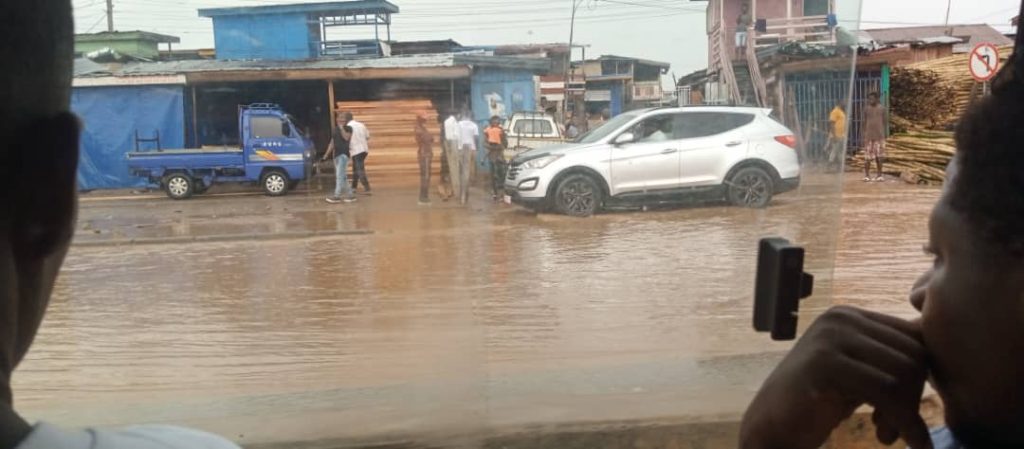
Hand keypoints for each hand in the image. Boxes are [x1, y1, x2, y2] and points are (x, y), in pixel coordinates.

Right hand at [740, 306, 930, 448]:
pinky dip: (900, 420)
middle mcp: (841, 318)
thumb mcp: (858, 375)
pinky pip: (886, 390)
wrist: (769, 427)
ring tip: (887, 433)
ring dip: (905, 413)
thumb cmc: (815, 405)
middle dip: (914, 398)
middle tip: (897, 430)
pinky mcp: (824, 362)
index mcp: (850, 316)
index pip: (915, 337)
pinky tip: (886, 438)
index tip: (904, 411)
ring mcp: (831, 337)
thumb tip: (946, 357)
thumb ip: (889, 360)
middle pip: (914, 354)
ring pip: (904, 372)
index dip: (921, 379)